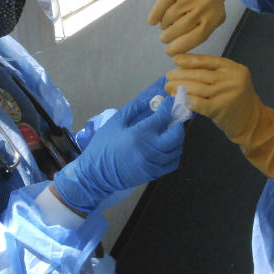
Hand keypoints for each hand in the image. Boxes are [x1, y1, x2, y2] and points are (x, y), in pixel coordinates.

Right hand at [53, 83, 184, 213]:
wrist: (96, 175)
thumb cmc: (103, 146)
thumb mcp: (115, 122)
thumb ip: (135, 108)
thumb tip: (151, 98)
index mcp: (139, 134)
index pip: (162, 117)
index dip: (168, 107)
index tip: (169, 101)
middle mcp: (150, 150)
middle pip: (176, 134)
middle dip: (177, 123)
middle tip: (172, 117)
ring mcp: (154, 164)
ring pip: (177, 149)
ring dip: (176, 138)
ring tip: (168, 131)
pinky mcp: (154, 174)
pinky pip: (172, 163)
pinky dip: (174, 153)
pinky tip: (166, 147)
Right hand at [148, 0, 225, 55]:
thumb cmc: (206, 8)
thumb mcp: (209, 21)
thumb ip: (196, 36)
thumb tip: (174, 53)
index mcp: (216, 16)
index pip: (198, 37)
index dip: (181, 47)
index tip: (169, 52)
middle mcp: (206, 4)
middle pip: (182, 26)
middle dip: (168, 36)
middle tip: (163, 38)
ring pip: (171, 15)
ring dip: (164, 24)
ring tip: (165, 26)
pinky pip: (163, 2)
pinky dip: (155, 13)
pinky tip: (152, 21)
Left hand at [166, 54, 264, 142]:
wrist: (252, 121)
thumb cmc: (237, 99)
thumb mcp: (231, 79)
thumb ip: (214, 73)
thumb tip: (184, 67)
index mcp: (233, 68)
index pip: (208, 60)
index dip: (190, 59)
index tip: (175, 59)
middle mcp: (231, 79)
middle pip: (200, 74)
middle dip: (181, 75)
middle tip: (168, 76)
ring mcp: (226, 94)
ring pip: (196, 88)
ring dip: (179, 87)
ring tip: (169, 87)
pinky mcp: (219, 109)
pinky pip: (198, 102)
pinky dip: (185, 99)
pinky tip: (177, 98)